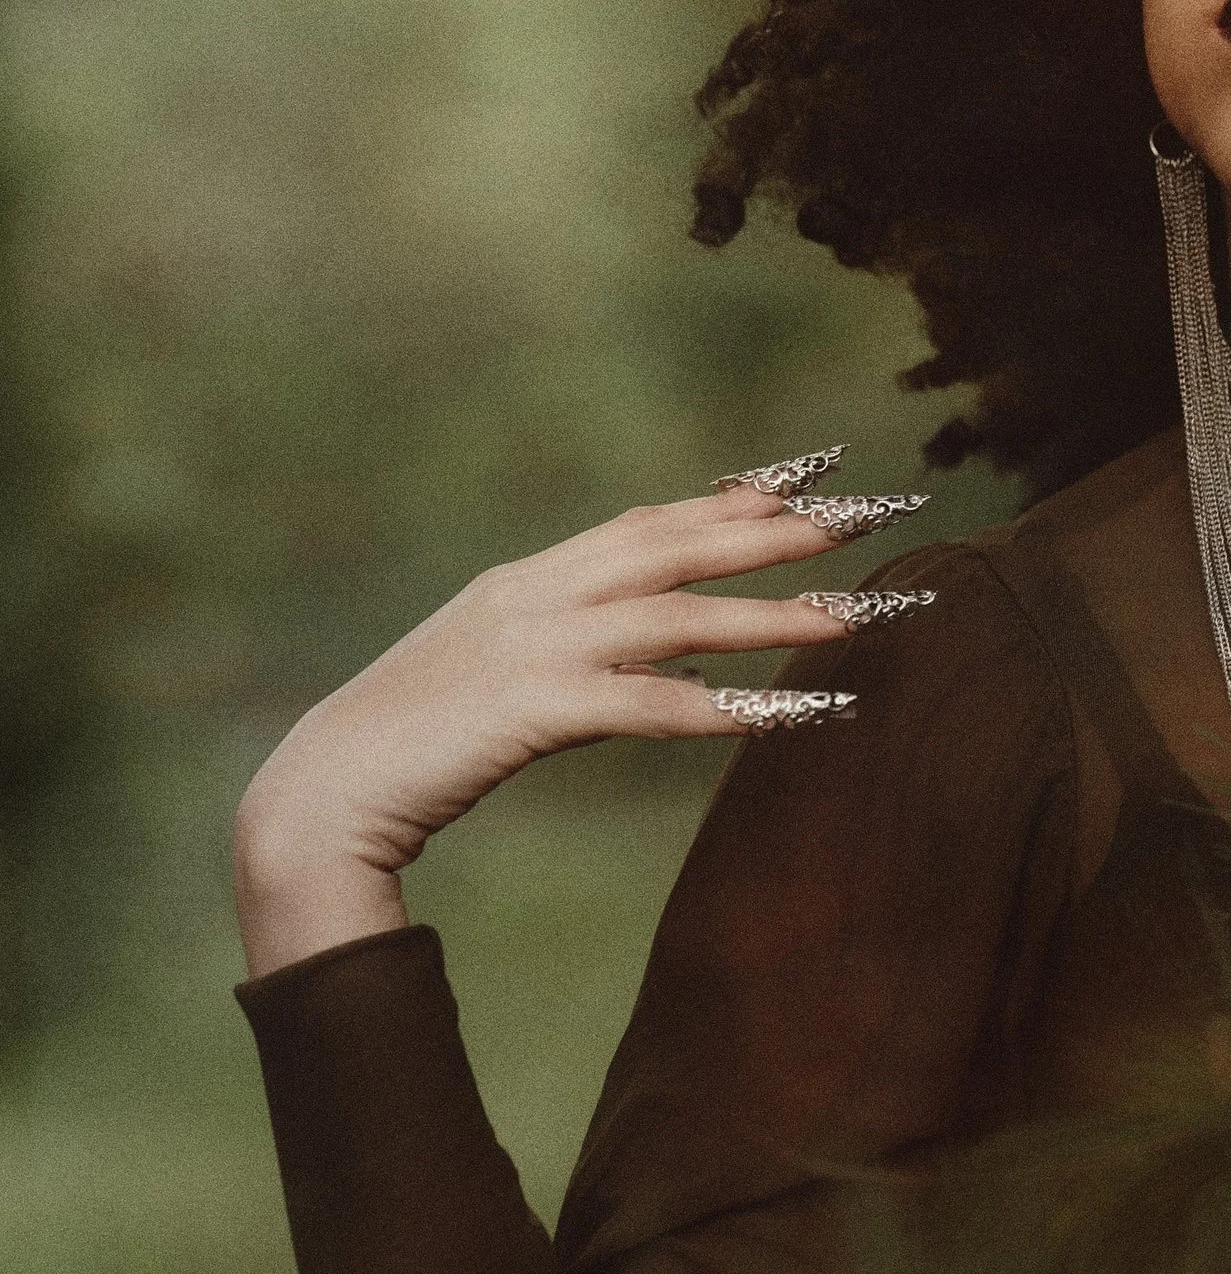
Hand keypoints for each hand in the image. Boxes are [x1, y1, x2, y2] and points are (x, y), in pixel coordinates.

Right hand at [233, 470, 922, 976]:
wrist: (317, 798)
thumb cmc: (412, 745)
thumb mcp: (493, 670)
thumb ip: (567, 642)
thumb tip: (651, 638)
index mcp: (528, 580)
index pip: (649, 519)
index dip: (732, 495)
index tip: (810, 475)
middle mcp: (537, 595)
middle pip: (679, 543)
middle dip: (779, 526)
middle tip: (869, 511)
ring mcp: (533, 646)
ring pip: (680, 614)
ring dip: (774, 613)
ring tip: (857, 617)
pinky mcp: (530, 710)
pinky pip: (651, 704)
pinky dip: (726, 705)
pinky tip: (791, 714)